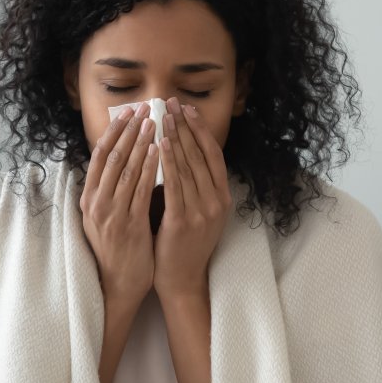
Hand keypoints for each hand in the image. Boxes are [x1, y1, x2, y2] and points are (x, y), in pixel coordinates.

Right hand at [80, 103, 160, 301]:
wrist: (117, 285)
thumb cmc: (117, 249)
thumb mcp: (105, 216)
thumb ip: (111, 190)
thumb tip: (123, 159)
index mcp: (88, 198)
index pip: (99, 155)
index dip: (114, 131)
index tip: (127, 112)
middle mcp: (95, 203)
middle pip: (111, 156)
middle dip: (129, 130)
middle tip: (144, 108)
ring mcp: (110, 214)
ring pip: (125, 169)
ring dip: (141, 143)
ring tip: (154, 123)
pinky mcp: (128, 225)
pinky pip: (140, 190)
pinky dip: (150, 167)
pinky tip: (160, 151)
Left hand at [153, 97, 232, 297]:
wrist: (181, 278)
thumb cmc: (182, 243)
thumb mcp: (197, 210)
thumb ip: (191, 184)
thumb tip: (176, 148)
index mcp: (222, 197)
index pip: (213, 154)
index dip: (200, 129)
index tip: (187, 109)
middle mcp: (217, 201)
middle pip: (200, 155)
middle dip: (184, 127)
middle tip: (171, 103)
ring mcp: (202, 211)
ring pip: (188, 166)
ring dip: (175, 137)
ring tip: (163, 116)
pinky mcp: (184, 221)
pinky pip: (175, 185)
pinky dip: (168, 162)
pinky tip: (159, 144)